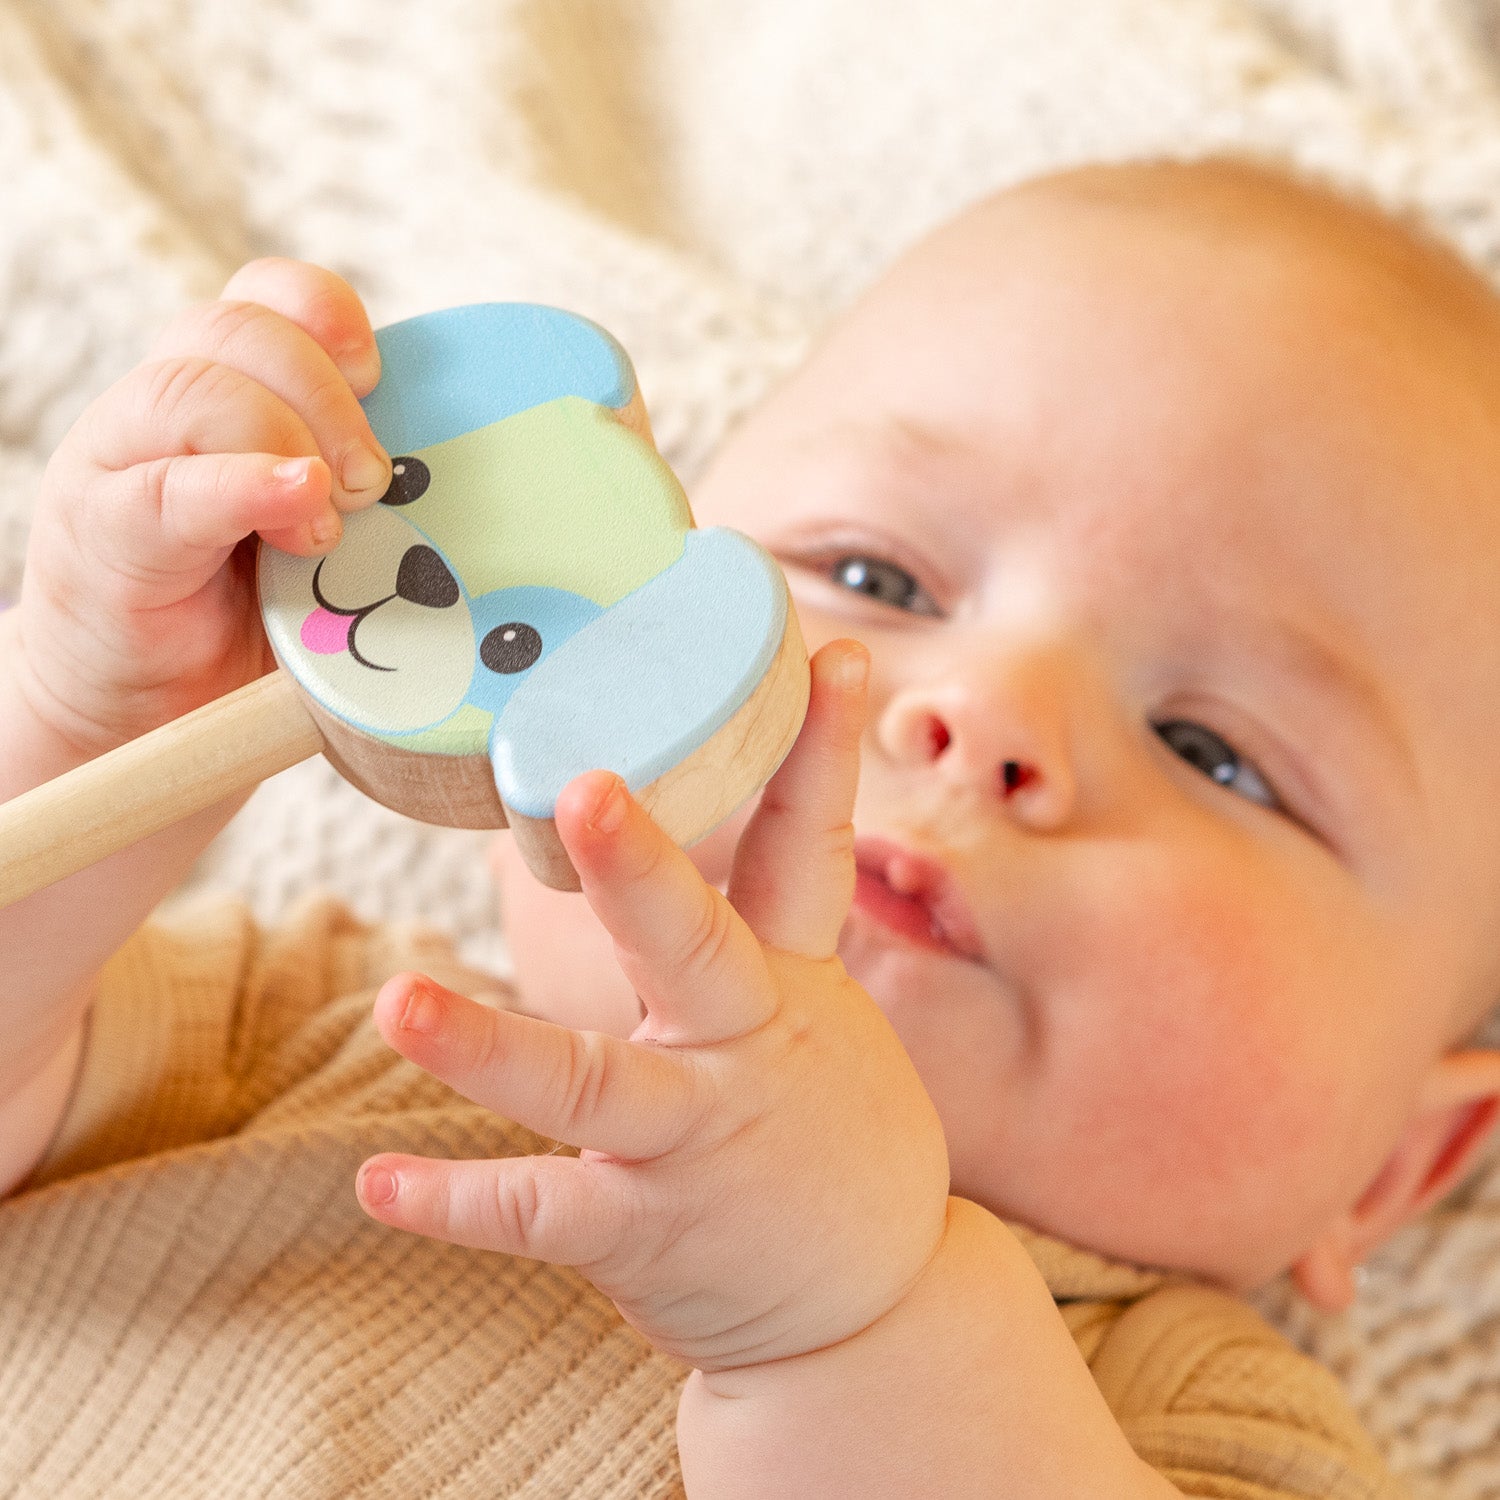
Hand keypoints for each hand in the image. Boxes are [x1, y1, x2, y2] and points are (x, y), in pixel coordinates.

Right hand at [14, 258, 390, 754]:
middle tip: (371, 483)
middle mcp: (167, 406)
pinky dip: (244, 487)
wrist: (150, 701)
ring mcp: (124, 461)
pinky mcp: (105, 531)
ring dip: (285, 442)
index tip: (379, 376)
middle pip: (239, 329)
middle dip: (326, 395)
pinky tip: (299, 509)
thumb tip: (469, 485)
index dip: (327, 313)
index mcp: (227, 389)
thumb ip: (369, 496)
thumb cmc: (257, 615)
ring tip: (327, 528)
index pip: (267, 298)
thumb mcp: (330, 540)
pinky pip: (169, 486)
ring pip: (196, 387)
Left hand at [357, 641, 951, 1370]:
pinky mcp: (646, 1233)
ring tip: (404, 1000)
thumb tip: (672, 838)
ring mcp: (696, 1142)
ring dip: (495, 1045)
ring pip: (593, 1085)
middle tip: (585, 788)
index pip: (810, 850)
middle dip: (642, 868)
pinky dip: (458, 1202)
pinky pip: (542, 1213)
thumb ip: (752, 939)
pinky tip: (379, 1186)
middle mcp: (745, 1049)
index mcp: (788, 984)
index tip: (827, 652)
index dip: (820, 750)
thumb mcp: (817, 1022)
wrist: (872, 1311)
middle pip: (693, 946)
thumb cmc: (828, 1137)